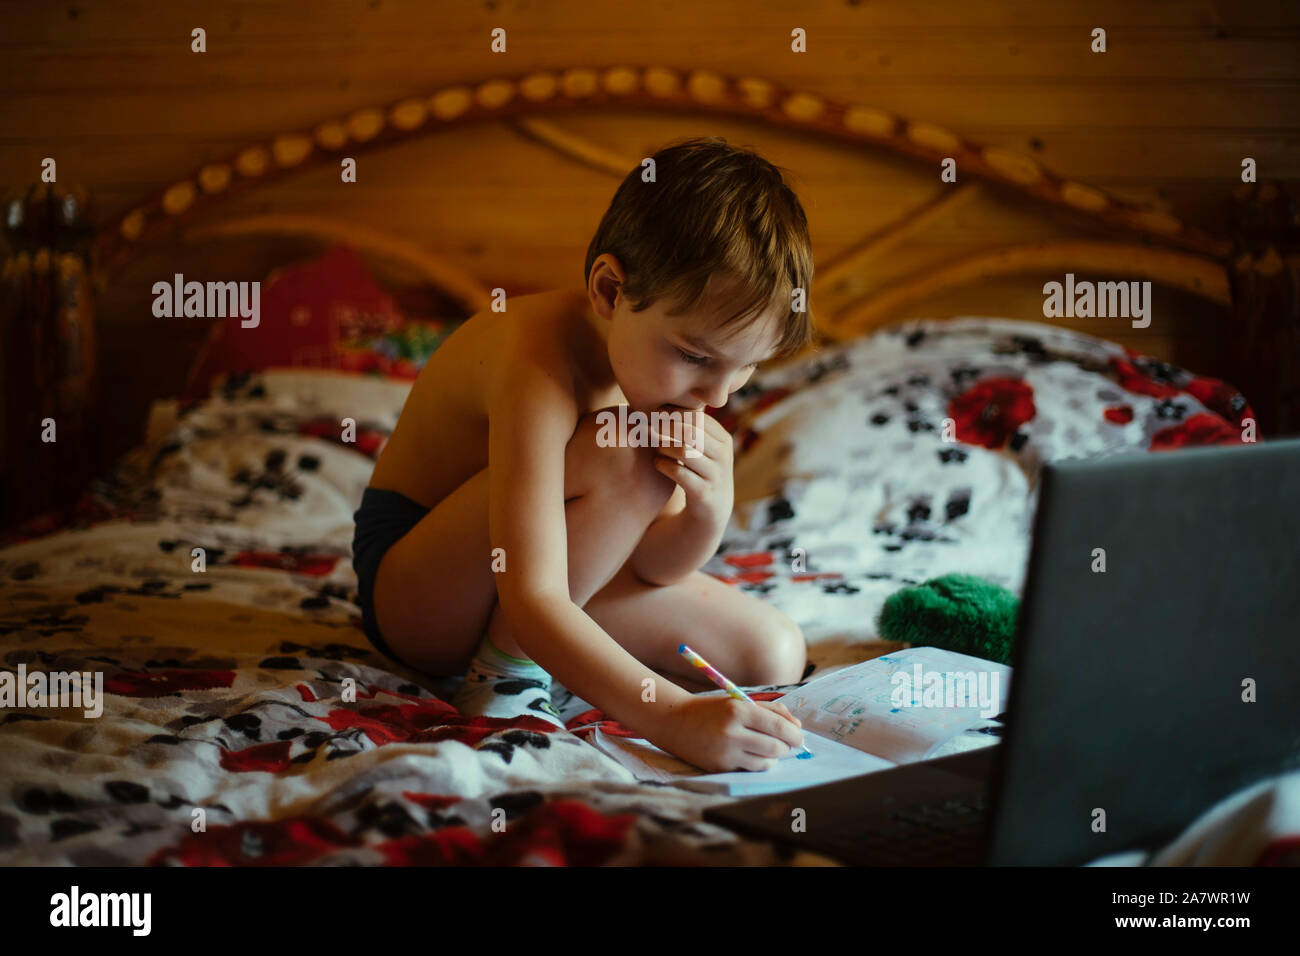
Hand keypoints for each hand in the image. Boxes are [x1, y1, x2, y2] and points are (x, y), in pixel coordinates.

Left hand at [650, 406, 733, 528]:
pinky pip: (679, 473)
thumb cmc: (700, 469)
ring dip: (664, 446)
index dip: (673, 413)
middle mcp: (723, 456)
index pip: (697, 417)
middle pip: (690, 432)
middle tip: (650, 427)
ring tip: (657, 447)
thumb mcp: (702, 447)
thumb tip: (659, 402)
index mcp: (723, 439)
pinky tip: (658, 463)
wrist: (712, 508)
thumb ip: (689, 427)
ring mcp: (715, 475)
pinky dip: (663, 465)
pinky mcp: (703, 493)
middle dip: (666, 427)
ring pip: (684, 451)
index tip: (655, 412)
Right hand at [650, 696, 805, 773]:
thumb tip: (797, 726)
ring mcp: (725, 753)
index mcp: (738, 710)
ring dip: (772, 757)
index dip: (794, 734)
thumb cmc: (712, 710)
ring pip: (765, 762)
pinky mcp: (719, 768)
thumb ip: (770, 710)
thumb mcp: (739, 702)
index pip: (777, 726)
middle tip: (785, 744)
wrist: (674, 722)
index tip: (800, 737)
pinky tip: (749, 754)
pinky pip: (749, 770)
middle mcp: (731, 732)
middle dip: (786, 747)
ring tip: (765, 748)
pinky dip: (755, 763)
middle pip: (775, 747)